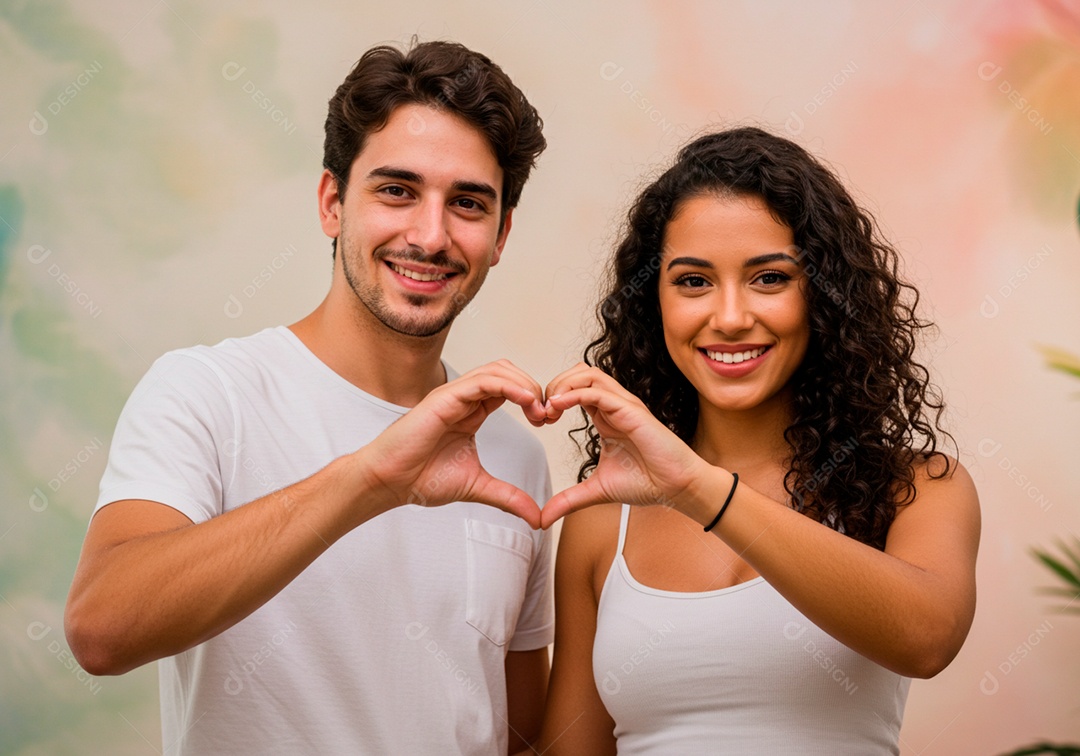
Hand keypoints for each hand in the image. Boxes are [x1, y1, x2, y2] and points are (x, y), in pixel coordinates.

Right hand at [358, 360, 548, 527]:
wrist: (390, 482)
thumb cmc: (422, 479)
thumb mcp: (479, 487)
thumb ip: (509, 497)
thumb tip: (536, 518)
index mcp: (472, 412)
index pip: (510, 389)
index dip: (533, 399)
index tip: (548, 421)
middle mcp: (464, 399)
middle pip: (508, 372)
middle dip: (534, 388)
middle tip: (547, 414)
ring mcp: (454, 395)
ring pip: (498, 370)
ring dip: (525, 384)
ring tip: (538, 409)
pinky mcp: (445, 398)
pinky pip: (483, 381)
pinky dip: (509, 386)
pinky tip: (525, 401)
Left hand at [540, 363, 705, 527]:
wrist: (676, 488)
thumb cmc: (646, 482)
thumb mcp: (596, 491)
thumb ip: (568, 500)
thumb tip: (543, 519)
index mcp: (605, 416)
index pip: (575, 388)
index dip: (552, 398)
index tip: (539, 421)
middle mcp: (613, 406)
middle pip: (579, 372)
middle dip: (554, 385)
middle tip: (541, 411)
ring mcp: (623, 405)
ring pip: (588, 374)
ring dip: (562, 385)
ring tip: (549, 407)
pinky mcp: (632, 412)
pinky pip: (599, 392)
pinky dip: (574, 394)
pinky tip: (558, 407)